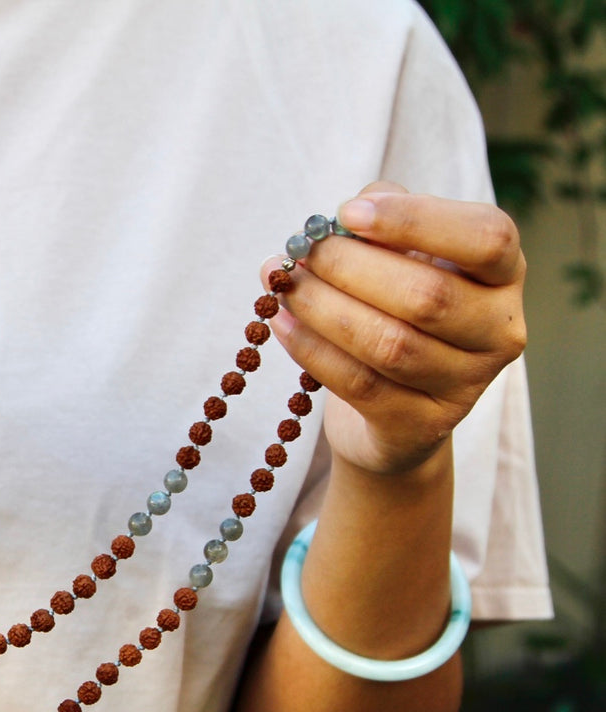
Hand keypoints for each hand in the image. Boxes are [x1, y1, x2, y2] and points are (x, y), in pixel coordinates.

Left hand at [261, 181, 526, 476]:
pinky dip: (311, 350)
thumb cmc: (397, 311)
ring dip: (323, 309)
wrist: (394, 409)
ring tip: (282, 286)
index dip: (416, 220)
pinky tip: (280, 323)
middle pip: (427, 295)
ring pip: (389, 344)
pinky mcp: (420, 426)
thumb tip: (346, 215)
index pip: (486, 237)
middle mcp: (499, 330)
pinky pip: (359, 384)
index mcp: (503, 274)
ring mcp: (465, 384)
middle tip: (298, 252)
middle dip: (348, 268)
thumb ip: (383, 226)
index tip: (348, 212)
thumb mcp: (401, 258)